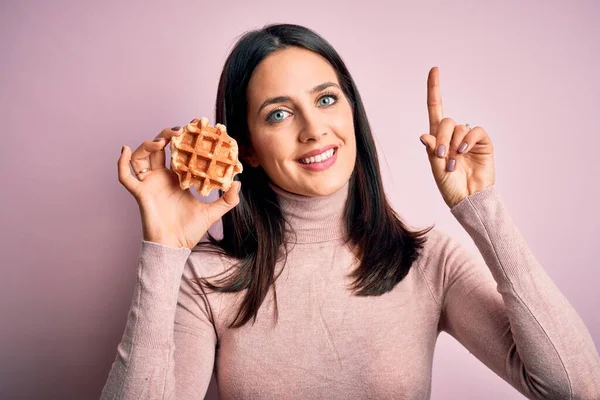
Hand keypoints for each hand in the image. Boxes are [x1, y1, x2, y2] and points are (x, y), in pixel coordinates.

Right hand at [117, 122, 240, 248]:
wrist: (175, 247)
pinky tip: (125, 149)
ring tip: (162, 141)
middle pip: (158, 149)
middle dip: (166, 136)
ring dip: (148, 144)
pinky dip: (121, 162)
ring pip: (141, 157)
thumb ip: (228, 199)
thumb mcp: (214, 213)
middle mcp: (161, 178)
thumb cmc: (190, 231)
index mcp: (177, 179)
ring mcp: (149, 184)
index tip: (192, 127)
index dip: (182, 140)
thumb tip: (239, 183)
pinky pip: (125, 176)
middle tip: (179, 131)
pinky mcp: (140, 192)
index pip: (178, 153)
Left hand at [420, 67, 495, 208]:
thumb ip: (431, 150)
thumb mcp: (435, 168)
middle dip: (441, 137)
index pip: (435, 109)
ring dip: (453, 144)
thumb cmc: (450, 185)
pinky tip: (463, 152)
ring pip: (458, 127)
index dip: (434, 89)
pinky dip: (467, 140)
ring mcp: (468, 138)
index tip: (434, 70)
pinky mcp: (482, 142)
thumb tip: (425, 135)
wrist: (468, 198)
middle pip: (445, 121)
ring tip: (453, 163)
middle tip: (441, 155)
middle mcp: (453, 135)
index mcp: (438, 138)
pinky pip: (475, 131)